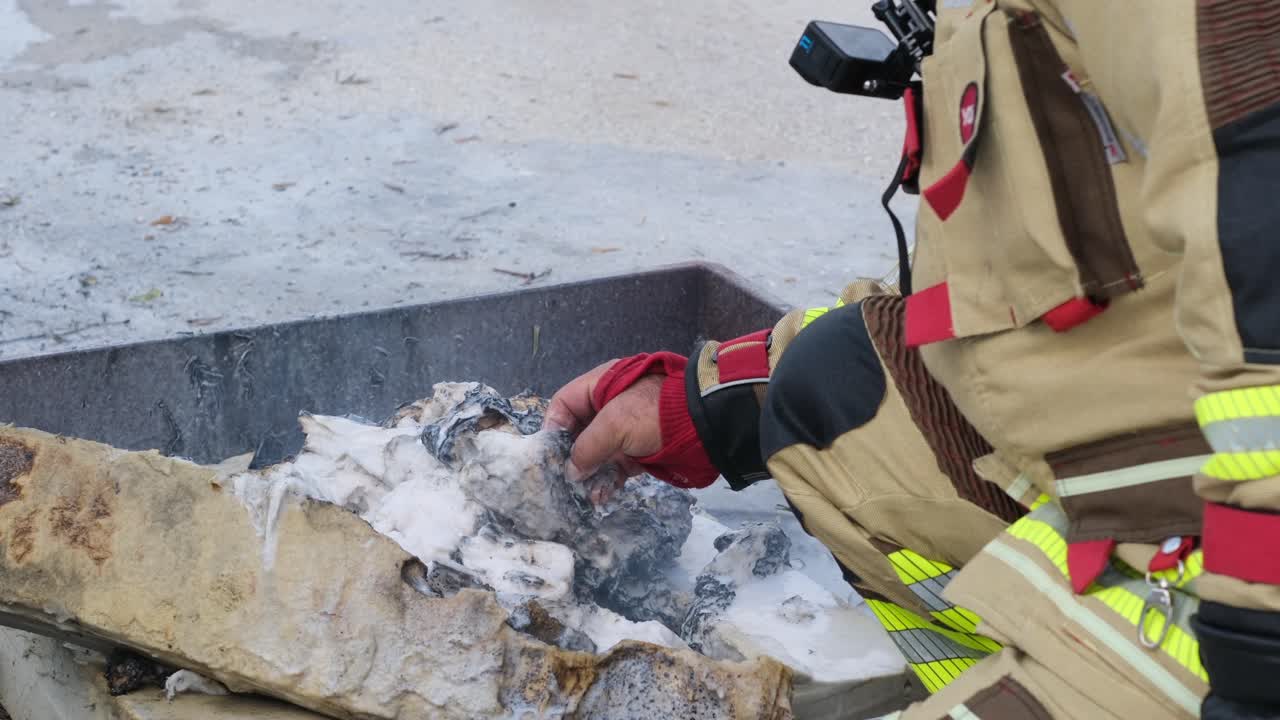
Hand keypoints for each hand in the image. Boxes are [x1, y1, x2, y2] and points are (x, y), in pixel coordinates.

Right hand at [545, 360, 663, 493]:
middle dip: (571, 458)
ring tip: (585, 494)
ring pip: (596, 454)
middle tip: (564, 480)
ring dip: (589, 475)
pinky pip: (614, 467)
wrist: (703, 426)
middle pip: (578, 433)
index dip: (554, 428)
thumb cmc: (654, 415)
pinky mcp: (637, 452)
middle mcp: (609, 407)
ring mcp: (624, 430)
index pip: (564, 404)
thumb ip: (587, 447)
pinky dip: (606, 481)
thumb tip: (571, 472)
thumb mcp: (615, 425)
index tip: (549, 454)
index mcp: (601, 386)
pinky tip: (600, 497)